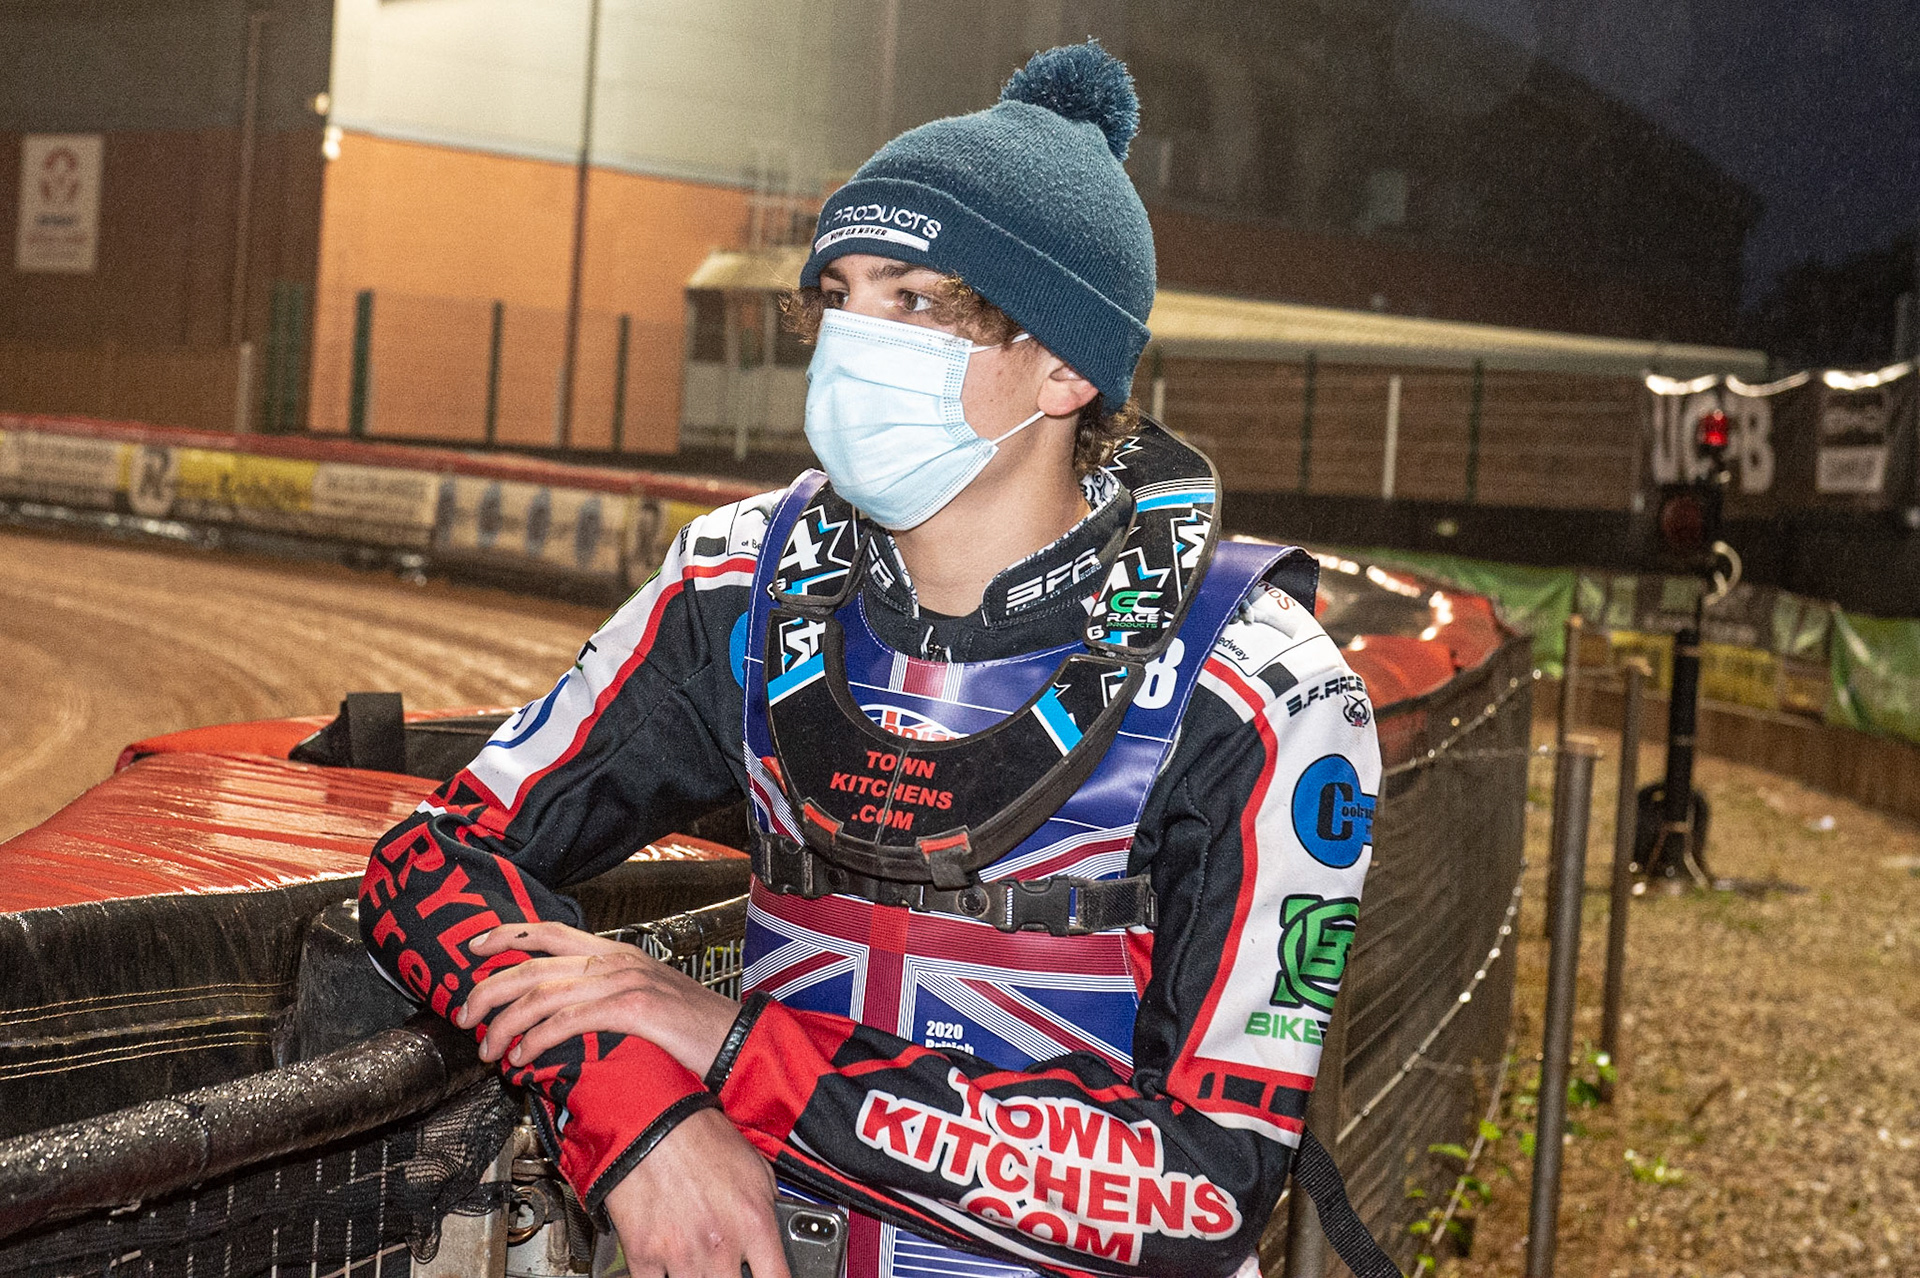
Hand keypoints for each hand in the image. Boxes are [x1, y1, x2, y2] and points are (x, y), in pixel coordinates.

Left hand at [456, 921, 737, 1077]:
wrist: (736, 1041)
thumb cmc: (693, 1029)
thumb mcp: (644, 1001)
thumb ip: (603, 999)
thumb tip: (559, 1017)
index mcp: (615, 953)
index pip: (550, 931)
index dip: (507, 935)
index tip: (473, 949)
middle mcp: (615, 961)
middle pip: (534, 964)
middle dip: (489, 990)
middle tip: (465, 1017)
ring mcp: (624, 982)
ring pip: (543, 992)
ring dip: (506, 1024)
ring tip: (489, 1049)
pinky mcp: (633, 1009)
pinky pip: (568, 1019)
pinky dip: (537, 1039)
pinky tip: (523, 1058)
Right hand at [602, 1107, 790, 1277]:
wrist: (651, 1123)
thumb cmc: (702, 1138)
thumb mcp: (756, 1168)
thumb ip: (768, 1208)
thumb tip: (775, 1234)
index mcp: (754, 1223)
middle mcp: (721, 1245)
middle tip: (725, 1265)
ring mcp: (681, 1255)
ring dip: (697, 1277)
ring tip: (696, 1256)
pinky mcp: (644, 1256)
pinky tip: (669, 1266)